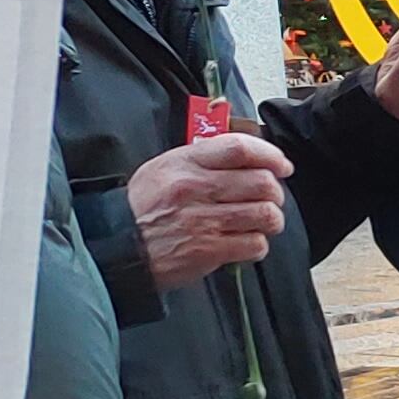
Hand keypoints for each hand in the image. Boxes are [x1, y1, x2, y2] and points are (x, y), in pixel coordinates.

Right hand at [125, 132, 290, 285]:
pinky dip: (258, 245)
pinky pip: (255, 244)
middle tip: (269, 200)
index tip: (282, 166)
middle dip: (275, 193)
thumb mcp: (163, 169)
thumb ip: (204, 160)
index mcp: (184, 163)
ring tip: (262, 222)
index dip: (270, 155)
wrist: (116, 245)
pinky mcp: (208, 250)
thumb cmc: (144, 206)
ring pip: (265, 214)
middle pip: (261, 182)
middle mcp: (194, 188)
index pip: (239, 148)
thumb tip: (249, 156)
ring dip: (271, 220)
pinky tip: (246, 243)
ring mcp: (202, 220)